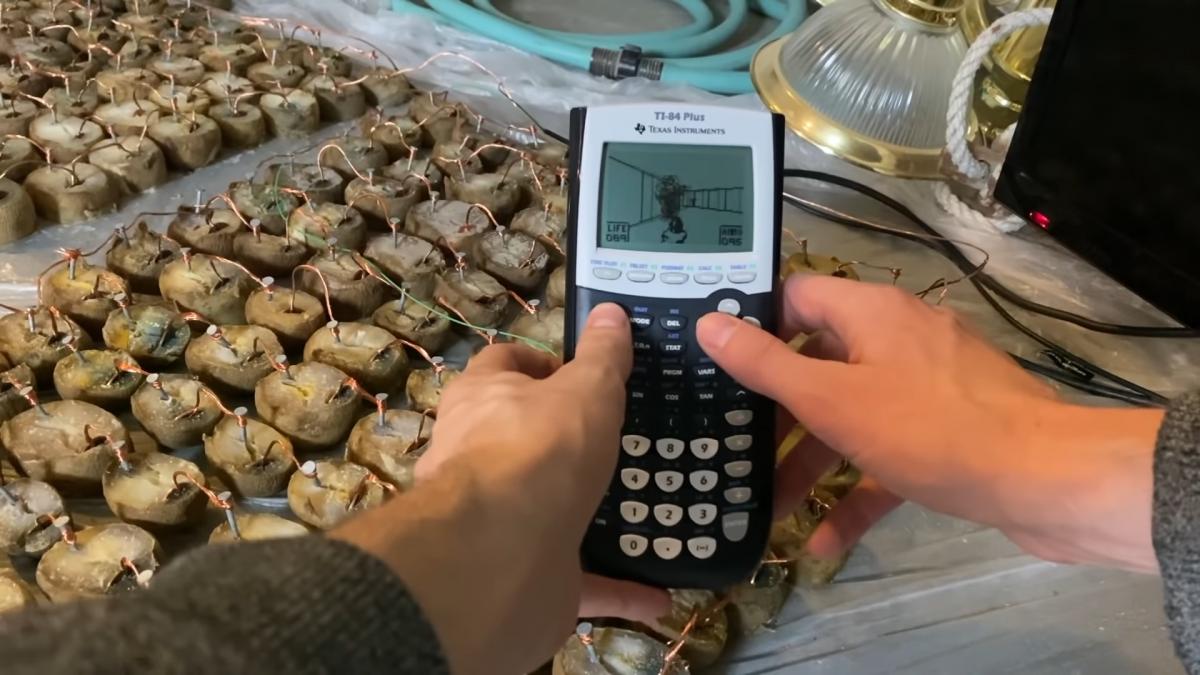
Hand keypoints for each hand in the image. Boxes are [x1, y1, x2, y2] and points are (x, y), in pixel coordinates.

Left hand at [334, 304, 667, 674]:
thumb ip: (601, 356)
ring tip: (646, 513)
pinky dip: (616, 587)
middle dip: (564, 444)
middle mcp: (476, 457)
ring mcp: (496, 521)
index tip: (588, 375)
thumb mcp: (585, 388)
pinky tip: (659, 595)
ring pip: (545, 513)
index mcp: (481, 399)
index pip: (503, 365)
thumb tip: (610, 312)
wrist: (500, 553)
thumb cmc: (540, 448)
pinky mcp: (520, 574)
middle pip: (518, 439)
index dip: (543, 364)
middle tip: (622, 442)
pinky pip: (576, 580)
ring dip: (587, 518)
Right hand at [697, 275, 1163, 572]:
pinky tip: (824, 545)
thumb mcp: (832, 399)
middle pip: (818, 363)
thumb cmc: (929, 429)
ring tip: (770, 507)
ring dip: (811, 462)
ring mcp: (926, 387)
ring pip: (851, 415)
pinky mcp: (947, 431)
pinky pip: (887, 454)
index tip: (711, 362)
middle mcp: (897, 339)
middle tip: (731, 442)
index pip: (794, 297)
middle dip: (776, 410)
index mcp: (869, 313)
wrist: (1045, 480)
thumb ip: (766, 365)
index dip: (752, 323)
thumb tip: (708, 323)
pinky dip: (857, 490)